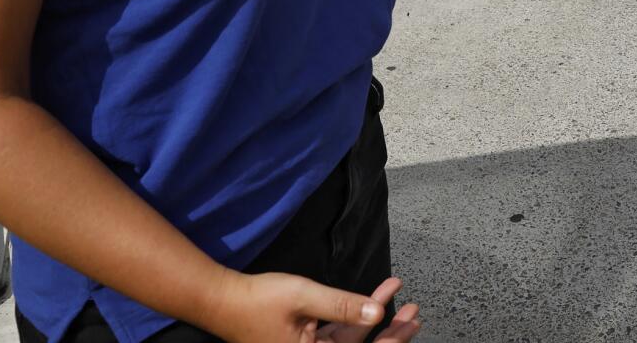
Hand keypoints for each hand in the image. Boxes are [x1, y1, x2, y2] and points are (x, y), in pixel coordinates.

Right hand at [204, 272, 418, 342]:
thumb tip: (377, 314)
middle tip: (414, 315)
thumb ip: (342, 307)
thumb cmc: (258, 300)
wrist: (222, 299)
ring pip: (351, 339)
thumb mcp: (305, 298)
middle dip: (390, 332)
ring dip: (374, 318)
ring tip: (399, 299)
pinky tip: (372, 298)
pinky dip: (354, 315)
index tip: (409, 324)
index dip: (389, 342)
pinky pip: (337, 332)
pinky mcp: (303, 340)